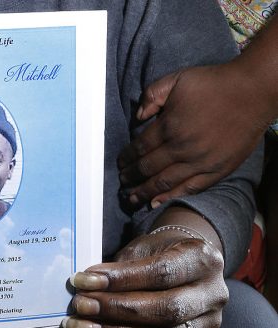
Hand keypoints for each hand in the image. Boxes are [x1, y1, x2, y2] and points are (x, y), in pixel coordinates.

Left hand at [62, 229, 227, 327]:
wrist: (188, 267)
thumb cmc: (160, 252)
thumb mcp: (144, 247)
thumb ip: (121, 266)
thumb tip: (87, 286)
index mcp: (203, 259)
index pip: (161, 273)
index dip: (120, 279)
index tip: (83, 280)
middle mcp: (214, 294)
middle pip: (165, 309)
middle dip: (116, 309)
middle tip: (80, 305)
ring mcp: (210, 324)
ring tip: (82, 326)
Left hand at [118, 64, 268, 207]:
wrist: (254, 91)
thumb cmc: (214, 83)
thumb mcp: (177, 79)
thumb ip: (152, 95)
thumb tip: (137, 116)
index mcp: (169, 126)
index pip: (140, 148)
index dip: (126, 158)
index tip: (120, 164)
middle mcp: (182, 147)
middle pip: (148, 169)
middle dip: (131, 177)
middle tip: (122, 182)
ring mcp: (200, 162)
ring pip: (164, 183)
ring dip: (144, 192)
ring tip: (131, 198)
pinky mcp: (217, 170)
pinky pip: (190, 188)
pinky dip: (171, 197)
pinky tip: (157, 202)